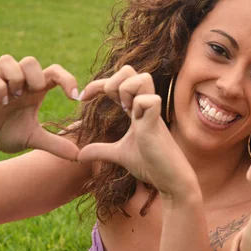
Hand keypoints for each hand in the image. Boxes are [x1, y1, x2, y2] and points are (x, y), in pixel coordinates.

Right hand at [0, 55, 80, 159]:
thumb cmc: (10, 134)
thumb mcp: (35, 140)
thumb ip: (55, 145)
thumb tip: (79, 156)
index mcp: (35, 91)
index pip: (54, 71)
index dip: (67, 79)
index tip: (74, 97)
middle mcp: (19, 84)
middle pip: (30, 61)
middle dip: (36, 77)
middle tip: (34, 95)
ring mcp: (0, 84)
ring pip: (8, 60)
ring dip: (16, 78)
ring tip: (14, 98)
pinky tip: (1, 103)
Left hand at [77, 67, 198, 199]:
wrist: (170, 180)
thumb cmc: (151, 165)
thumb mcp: (119, 154)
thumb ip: (101, 150)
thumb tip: (79, 155)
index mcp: (135, 109)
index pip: (117, 81)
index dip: (97, 84)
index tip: (82, 98)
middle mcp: (144, 105)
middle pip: (130, 70)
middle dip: (114, 82)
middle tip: (112, 105)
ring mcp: (152, 113)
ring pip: (142, 78)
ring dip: (127, 91)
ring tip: (125, 111)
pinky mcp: (157, 124)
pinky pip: (150, 100)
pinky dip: (139, 107)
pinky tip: (137, 123)